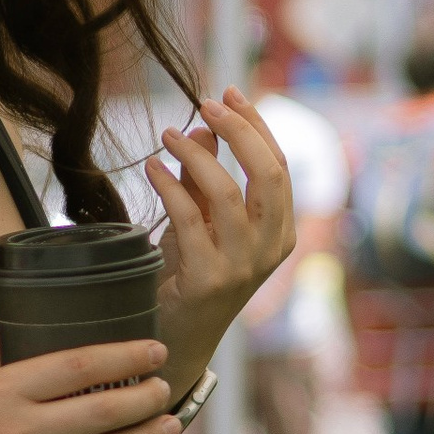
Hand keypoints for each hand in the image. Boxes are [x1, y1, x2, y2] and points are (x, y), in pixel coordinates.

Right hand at [0, 341, 180, 433]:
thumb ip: (12, 391)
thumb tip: (62, 383)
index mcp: (1, 390)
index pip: (79, 365)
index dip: (125, 356)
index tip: (152, 351)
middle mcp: (19, 431)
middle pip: (102, 409)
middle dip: (144, 398)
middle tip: (166, 388)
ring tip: (171, 425)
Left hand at [144, 87, 296, 388]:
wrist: (175, 340)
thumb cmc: (189, 276)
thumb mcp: (203, 221)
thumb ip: (206, 178)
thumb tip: (203, 127)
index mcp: (280, 232)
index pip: (279, 167)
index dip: (257, 126)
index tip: (229, 93)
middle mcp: (270, 249)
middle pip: (268, 174)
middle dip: (239, 130)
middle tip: (206, 103)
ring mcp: (242, 267)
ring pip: (228, 193)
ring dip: (197, 155)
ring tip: (169, 133)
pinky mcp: (208, 279)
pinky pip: (190, 218)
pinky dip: (170, 185)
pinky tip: (153, 167)